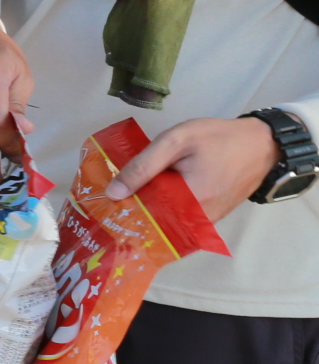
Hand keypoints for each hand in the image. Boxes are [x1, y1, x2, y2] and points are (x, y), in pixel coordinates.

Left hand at [106, 116, 276, 222]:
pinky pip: (181, 220)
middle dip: (133, 214)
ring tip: (128, 199)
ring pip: (168, 223)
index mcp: (191, 203)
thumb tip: (114, 193)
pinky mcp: (211, 217)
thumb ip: (143, 167)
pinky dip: (165, 211)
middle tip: (110, 203)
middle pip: (155, 224)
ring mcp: (207, 222)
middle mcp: (200, 220)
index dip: (122, 213)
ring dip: (149, 213)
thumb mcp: (175, 142)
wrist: (260, 143)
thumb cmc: (218, 138)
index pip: (146, 218)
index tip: (102, 209)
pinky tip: (151, 198)